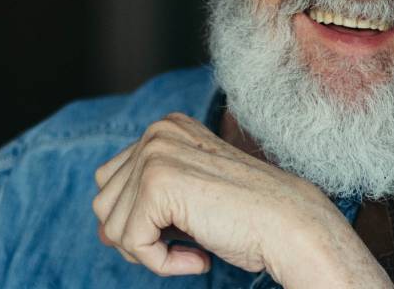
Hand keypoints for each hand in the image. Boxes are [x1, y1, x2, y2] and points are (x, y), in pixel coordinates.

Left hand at [91, 112, 391, 287]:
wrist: (291, 228)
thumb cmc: (249, 219)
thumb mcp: (188, 201)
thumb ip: (145, 203)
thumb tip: (102, 232)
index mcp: (165, 128)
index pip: (111, 182)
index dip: (139, 219)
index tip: (184, 229)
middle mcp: (157, 132)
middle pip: (104, 203)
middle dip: (139, 235)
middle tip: (187, 243)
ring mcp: (155, 154)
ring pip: (110, 226)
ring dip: (150, 251)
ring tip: (193, 249)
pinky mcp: (157, 184)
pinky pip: (130, 243)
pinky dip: (162, 264)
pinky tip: (199, 258)